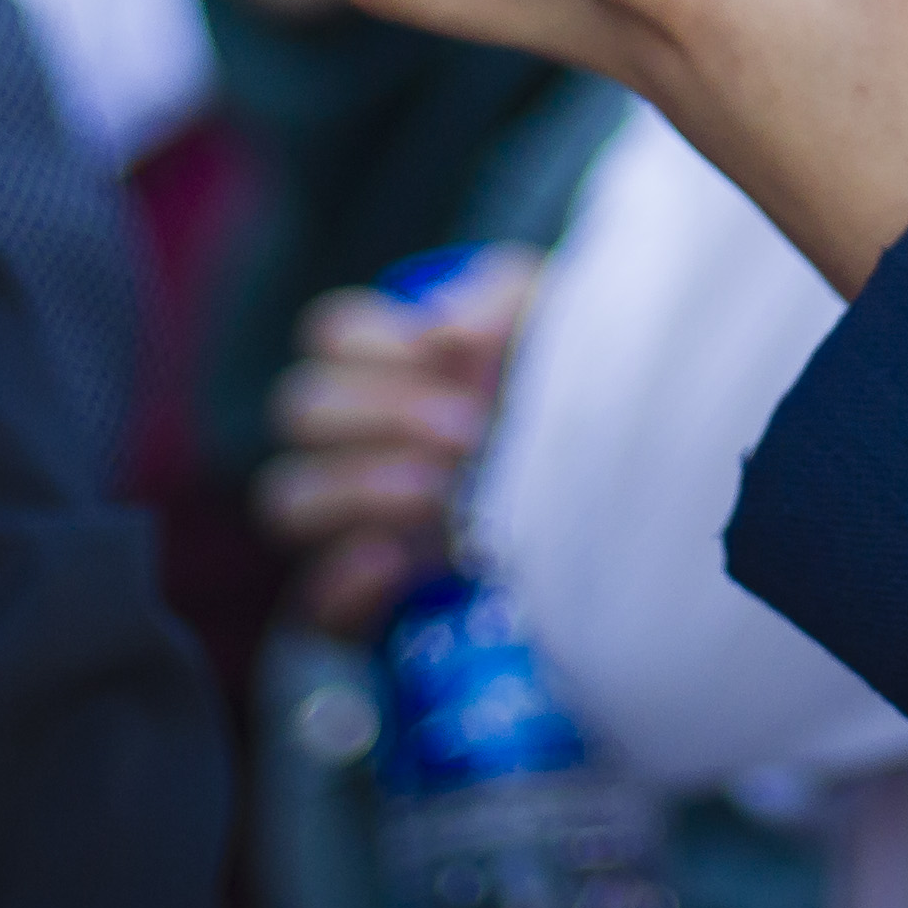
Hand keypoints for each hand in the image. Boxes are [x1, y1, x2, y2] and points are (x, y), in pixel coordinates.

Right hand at [257, 251, 537, 637]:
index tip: (447, 352)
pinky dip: (347, 582)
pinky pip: (312, 604)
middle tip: (469, 430)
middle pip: (303, 409)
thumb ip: (500, 300)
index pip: (330, 335)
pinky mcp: (363, 607)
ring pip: (289, 499)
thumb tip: (444, 328)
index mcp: (390, 370)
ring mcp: (351, 527)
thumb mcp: (552, 329)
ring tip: (441, 492)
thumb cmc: (565, 406)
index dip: (375, 339)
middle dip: (384, 412)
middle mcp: (356, 446)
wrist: (618, 518)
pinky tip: (401, 561)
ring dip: (361, 488)